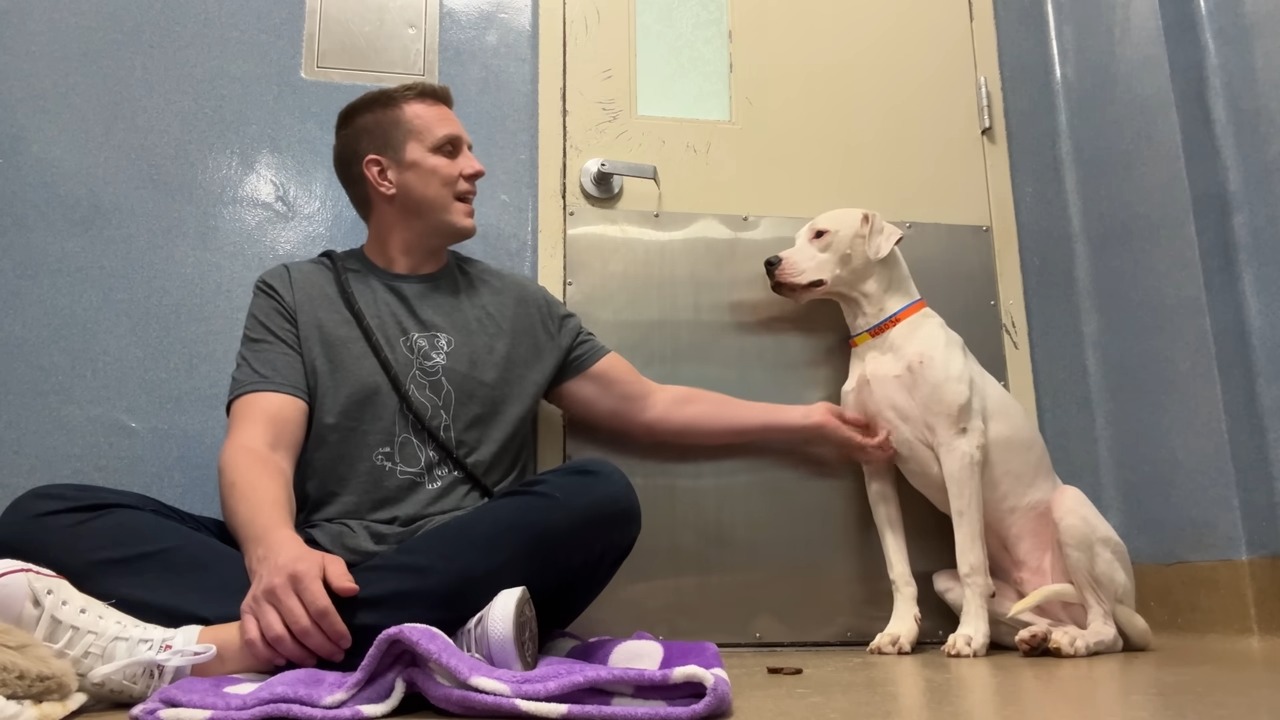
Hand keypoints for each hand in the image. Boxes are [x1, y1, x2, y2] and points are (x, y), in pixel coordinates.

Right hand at [240, 535, 359, 667]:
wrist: (270, 553)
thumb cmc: (305, 562)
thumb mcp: (328, 561)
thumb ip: (341, 576)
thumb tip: (352, 591)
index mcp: (301, 575)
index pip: (320, 609)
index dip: (334, 630)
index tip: (346, 643)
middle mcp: (278, 589)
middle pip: (300, 626)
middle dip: (321, 646)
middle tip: (335, 656)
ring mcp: (259, 602)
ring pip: (277, 636)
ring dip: (297, 654)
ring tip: (313, 661)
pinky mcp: (245, 611)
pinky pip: (252, 638)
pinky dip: (266, 654)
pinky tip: (282, 661)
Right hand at [808, 402, 894, 463]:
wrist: (788, 430)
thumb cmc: (810, 416)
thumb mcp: (833, 410)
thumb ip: (851, 418)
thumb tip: (867, 423)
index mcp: (848, 439)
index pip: (873, 446)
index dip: (883, 441)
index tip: (887, 434)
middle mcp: (845, 454)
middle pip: (870, 458)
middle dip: (881, 453)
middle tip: (889, 447)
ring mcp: (836, 463)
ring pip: (859, 461)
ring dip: (869, 456)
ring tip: (875, 448)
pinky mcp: (827, 467)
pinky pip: (847, 463)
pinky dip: (855, 457)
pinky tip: (855, 451)